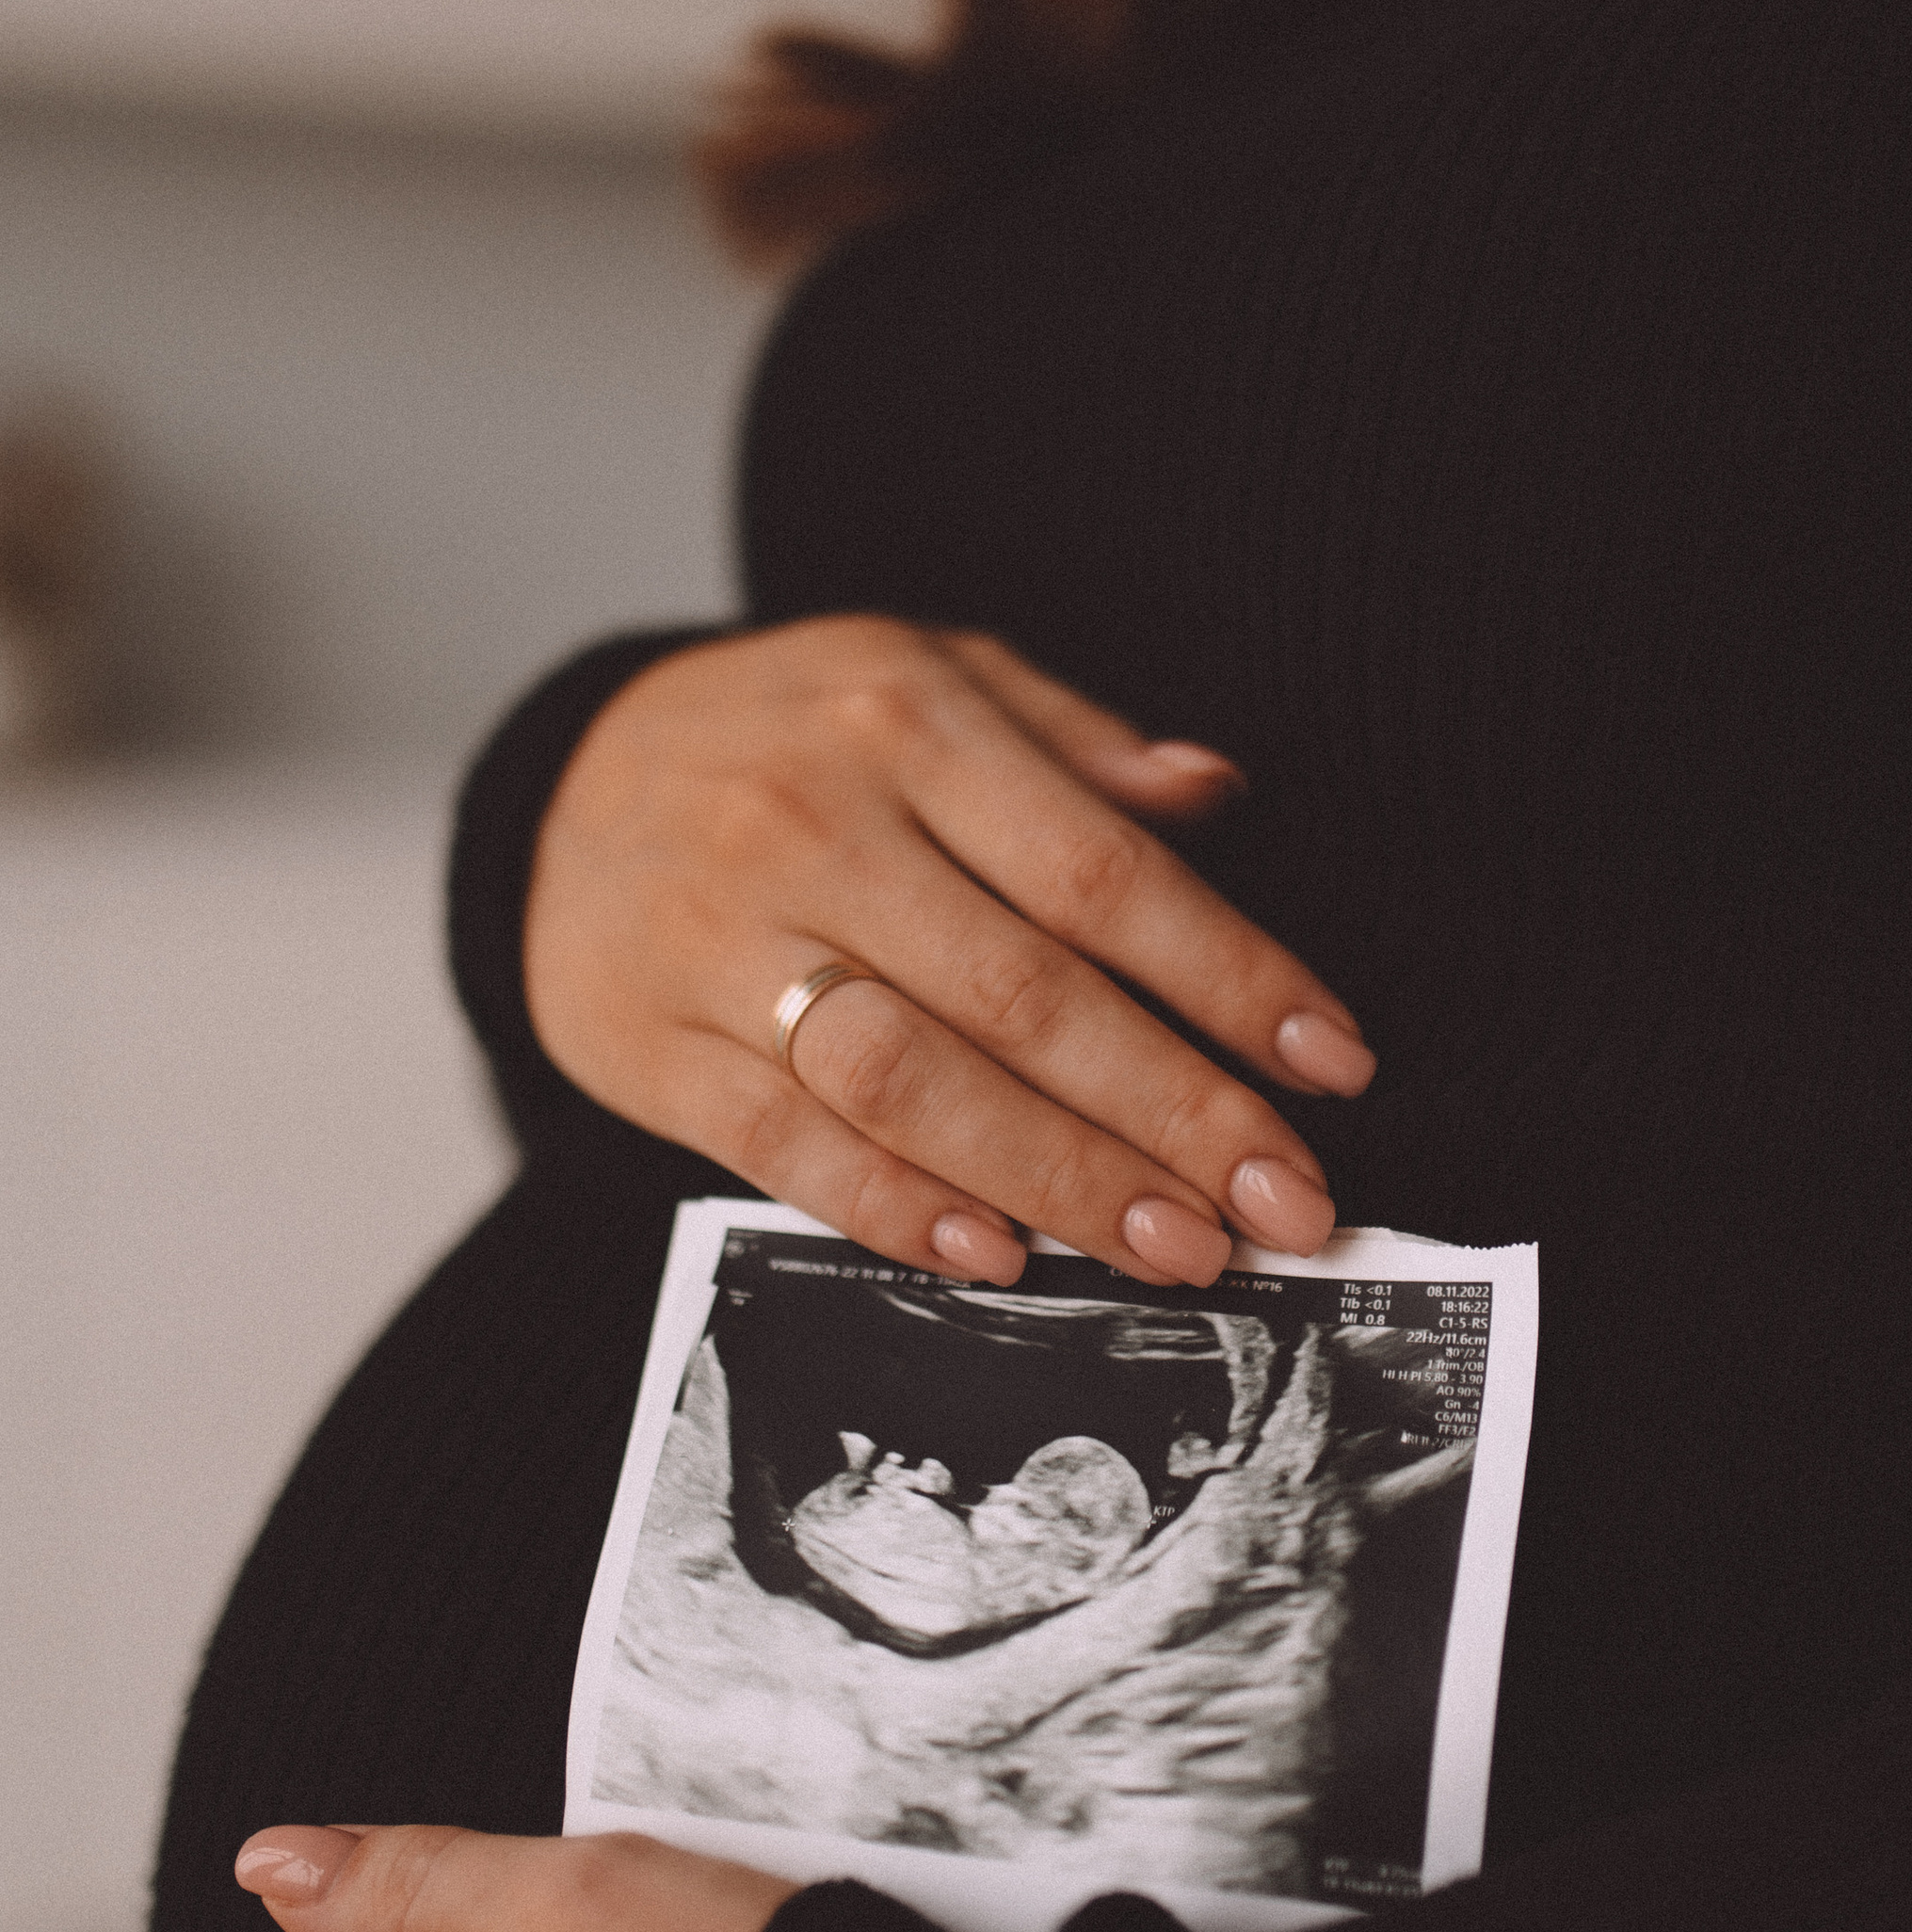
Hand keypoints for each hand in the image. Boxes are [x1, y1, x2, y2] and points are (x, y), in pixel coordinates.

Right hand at [524, 619, 1374, 1290]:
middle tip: (1284, 1203)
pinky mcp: (651, 1043)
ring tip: (1175, 1247)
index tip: (1333, 1064)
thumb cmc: (791, 737)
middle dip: (1174, 1112)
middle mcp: (811, 827)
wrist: (558, 776)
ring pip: (912, 1080)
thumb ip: (1072, 739)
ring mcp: (721, 940)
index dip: (1230, 974)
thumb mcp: (927, 675)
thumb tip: (1214, 792)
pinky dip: (895, 1207)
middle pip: (1023, 993)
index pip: (1097, 869)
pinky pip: (783, 1143)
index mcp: (904, 723)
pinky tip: (1001, 1256)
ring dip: (1059, 1178)